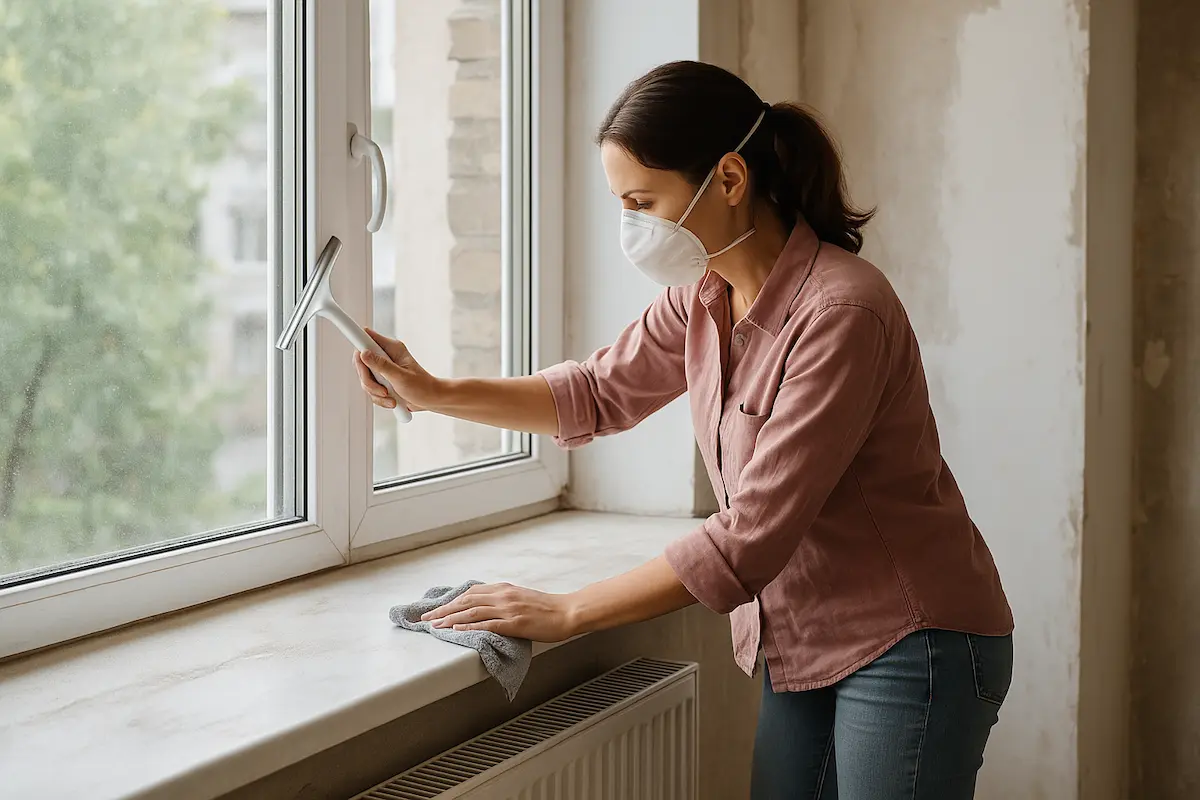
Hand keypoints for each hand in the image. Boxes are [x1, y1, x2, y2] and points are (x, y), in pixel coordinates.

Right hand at [354, 328, 434, 411]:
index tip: (348, 336)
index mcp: (392, 348)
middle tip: (382, 390)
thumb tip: (364, 354)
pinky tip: (392, 401)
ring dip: (375, 393)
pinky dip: (379, 398)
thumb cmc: (422, 386)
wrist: (431, 400)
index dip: (356, 337)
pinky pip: (370, 390)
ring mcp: (382, 369)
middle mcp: (385, 356)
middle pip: (361, 363)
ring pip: (365, 379)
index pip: (367, 338)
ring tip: (391, 397)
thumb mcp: (401, 376)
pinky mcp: (382, 381)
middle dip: (368, 381)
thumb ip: (382, 365)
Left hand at [422, 582, 578, 642]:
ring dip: (450, 619)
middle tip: (426, 619)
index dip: (451, 601)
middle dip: (443, 610)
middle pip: (466, 601)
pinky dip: (469, 627)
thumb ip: (504, 600)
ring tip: (434, 626)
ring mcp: (509, 609)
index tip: (436, 608)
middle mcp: (503, 596)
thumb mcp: (522, 597)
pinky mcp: (515, 623)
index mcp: (504, 589)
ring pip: (472, 612)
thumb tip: (487, 606)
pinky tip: (457, 630)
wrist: (568, 612)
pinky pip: (487, 625)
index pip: (471, 593)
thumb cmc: (547, 608)